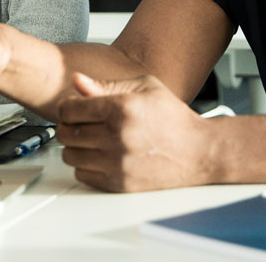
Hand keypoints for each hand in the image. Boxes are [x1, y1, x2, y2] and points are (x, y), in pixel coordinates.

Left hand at [57, 72, 213, 191]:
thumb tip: (77, 81)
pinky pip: (83, 175)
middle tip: (79, 123)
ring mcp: (117, 163)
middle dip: (68, 126)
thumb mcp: (145, 87)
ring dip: (75, 147)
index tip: (73, 107)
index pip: (69, 109)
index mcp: (121, 108)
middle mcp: (116, 137)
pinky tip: (100, 156)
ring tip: (91, 140)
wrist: (199, 152)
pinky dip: (86, 166)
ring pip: (70, 156)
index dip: (67, 106)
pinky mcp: (120, 184)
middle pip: (65, 133)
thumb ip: (107, 84)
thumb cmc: (173, 118)